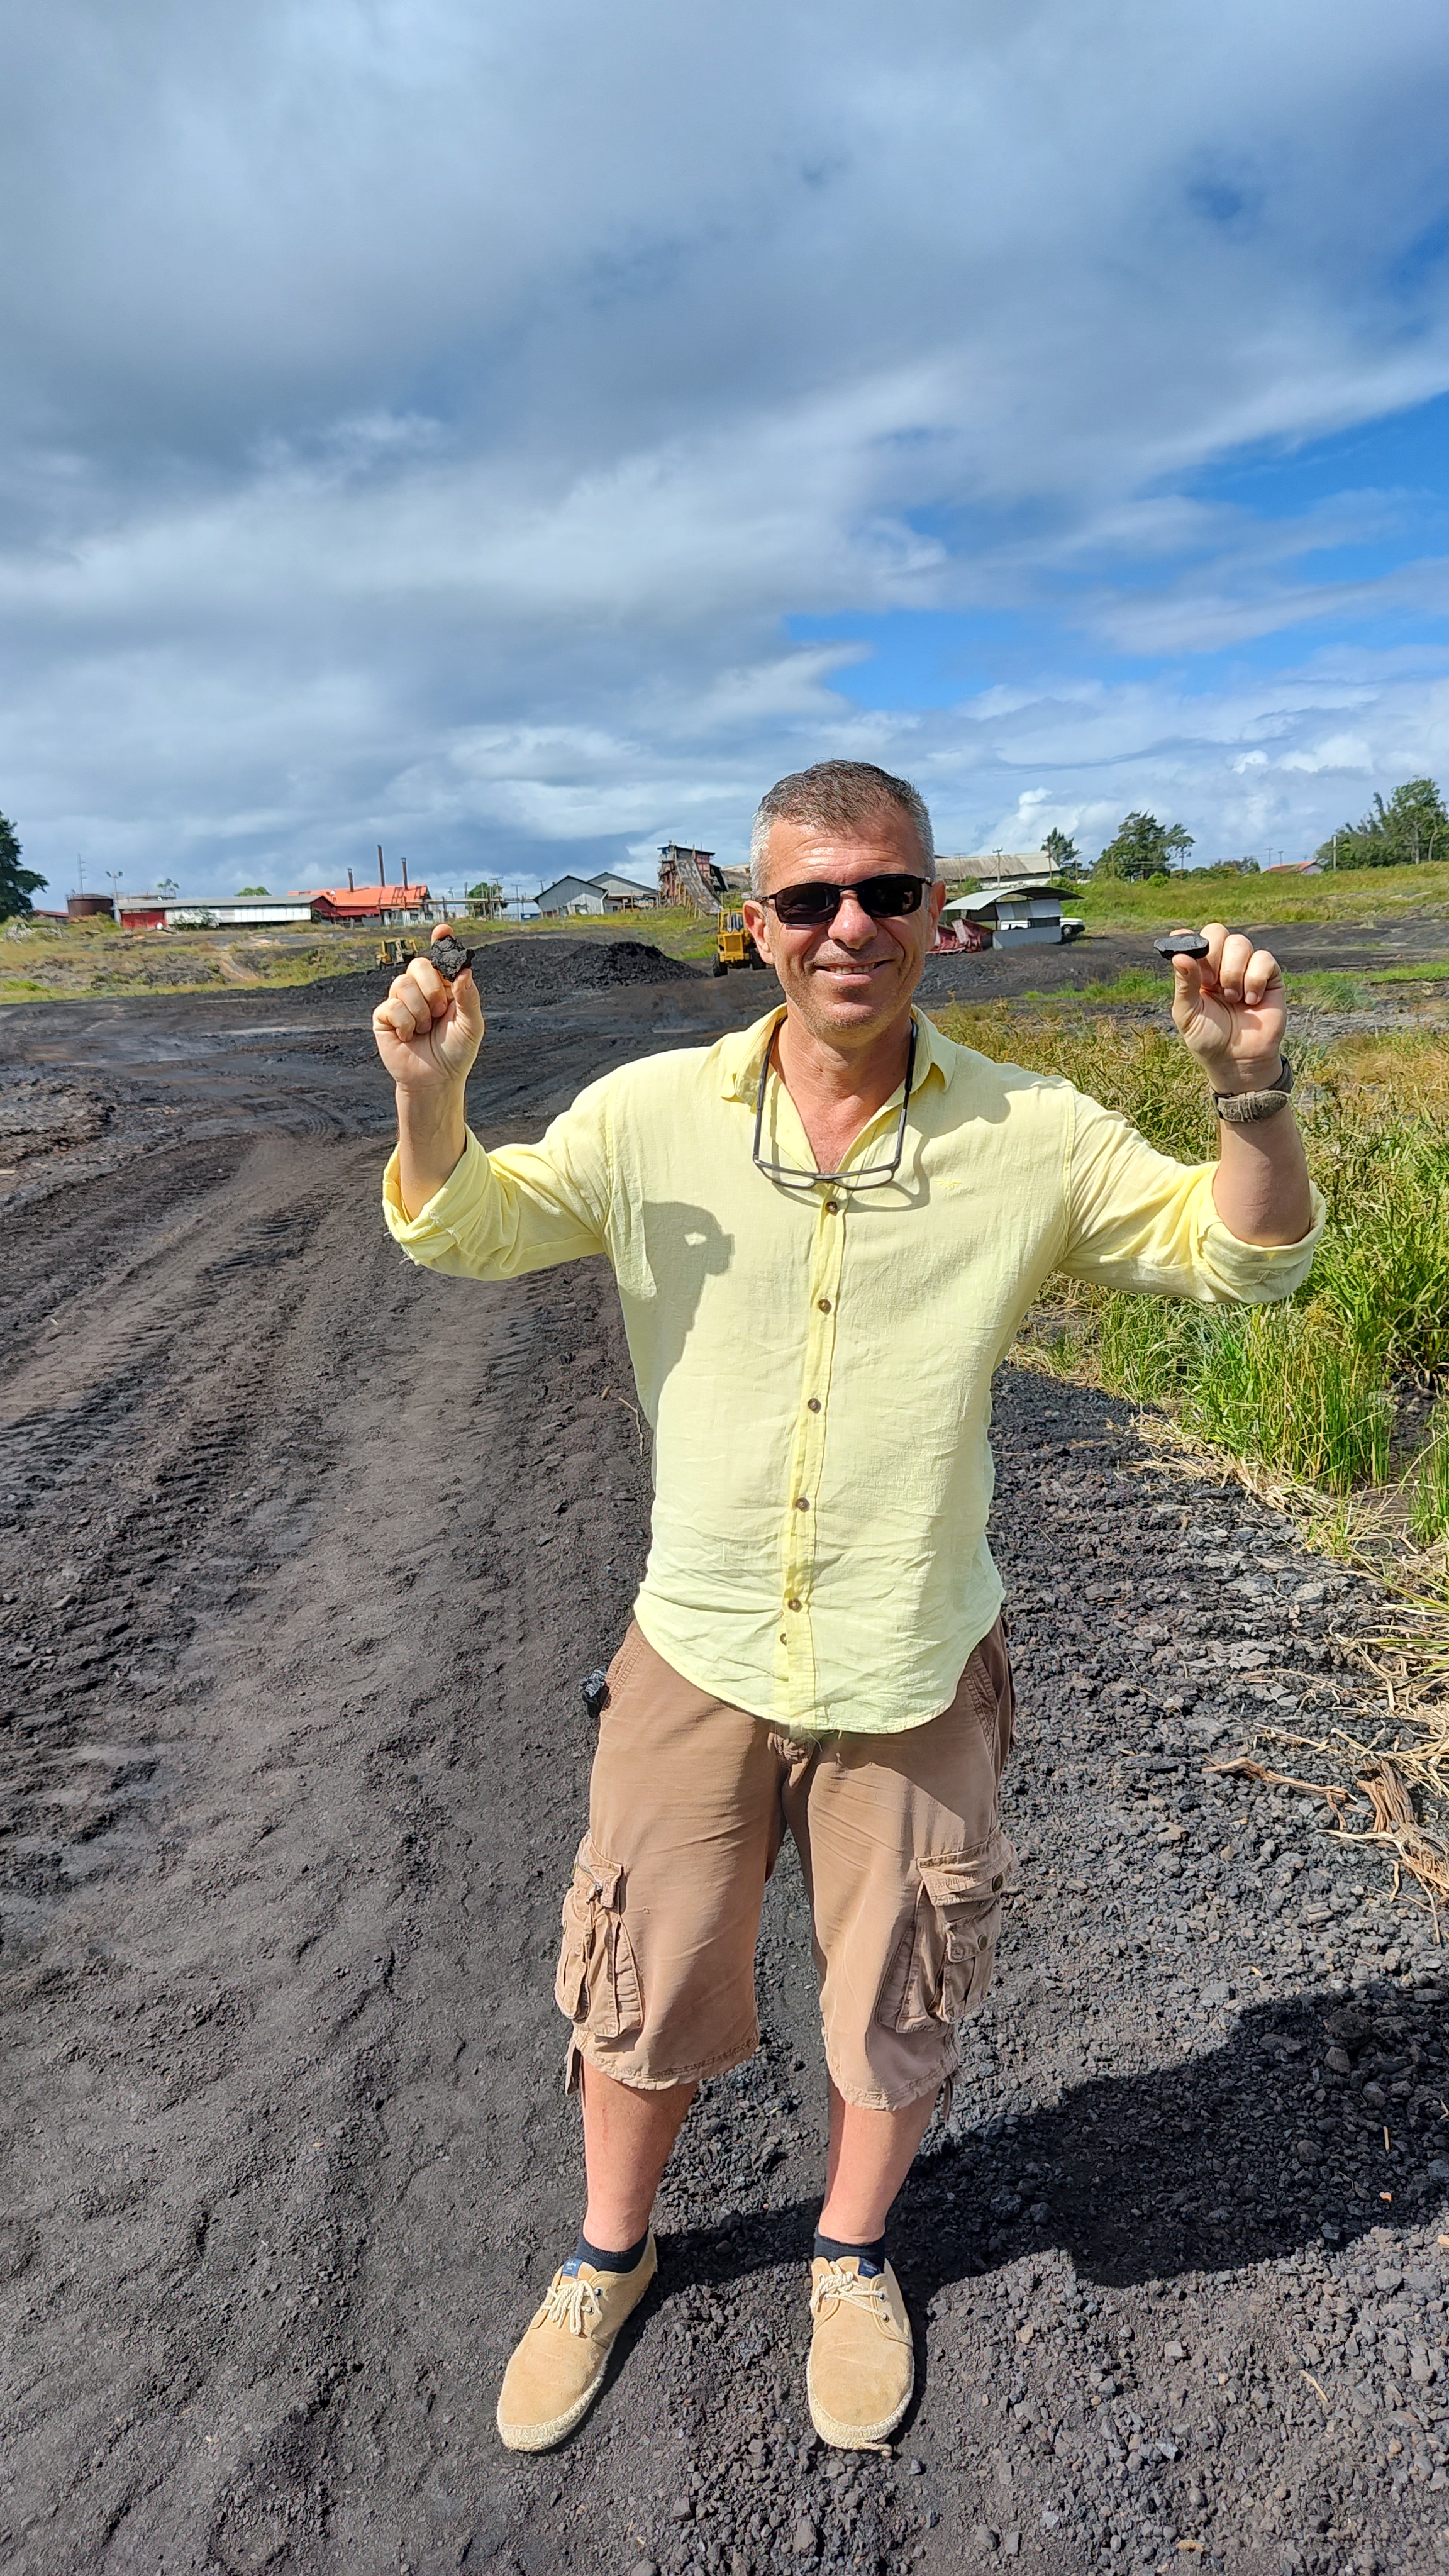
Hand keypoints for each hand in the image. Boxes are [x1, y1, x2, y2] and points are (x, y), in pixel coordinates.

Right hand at [372, 925, 483, 1093]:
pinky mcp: (384, 1016)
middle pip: (418, 965)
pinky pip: (391, 1006)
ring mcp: (401, 1001)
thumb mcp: (472, 1025)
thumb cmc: (456, 1052)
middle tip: (440, 1011)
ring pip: (403, 984)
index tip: (443, 930)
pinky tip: (410, 1037)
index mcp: (445, 987)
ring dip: (420, 1011)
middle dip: (432, 987)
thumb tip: (465, 971)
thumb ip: (470, 997)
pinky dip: (405, 1023)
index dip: (441, 942)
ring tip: (425, 1029)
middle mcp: (422, 990)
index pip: (441, 958)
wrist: (435, 1079)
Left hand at [1169, 922, 1286, 1091]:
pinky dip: (1254, 979)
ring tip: (1231, 999)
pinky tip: (1251, 1001)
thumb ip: (1184, 984)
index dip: (1189, 938)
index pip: (1194, 940)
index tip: (1182, 943)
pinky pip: (1263, 958)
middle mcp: (1222, 964)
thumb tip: (1180, 956)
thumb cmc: (1209, 1038)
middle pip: (1217, 932)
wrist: (1238, 1060)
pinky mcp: (1269, 976)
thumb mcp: (1188, 1014)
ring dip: (1232, 972)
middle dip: (1213, 954)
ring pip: (1240, 943)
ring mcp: (1246, 967)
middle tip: (1210, 982)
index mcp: (1198, 970)